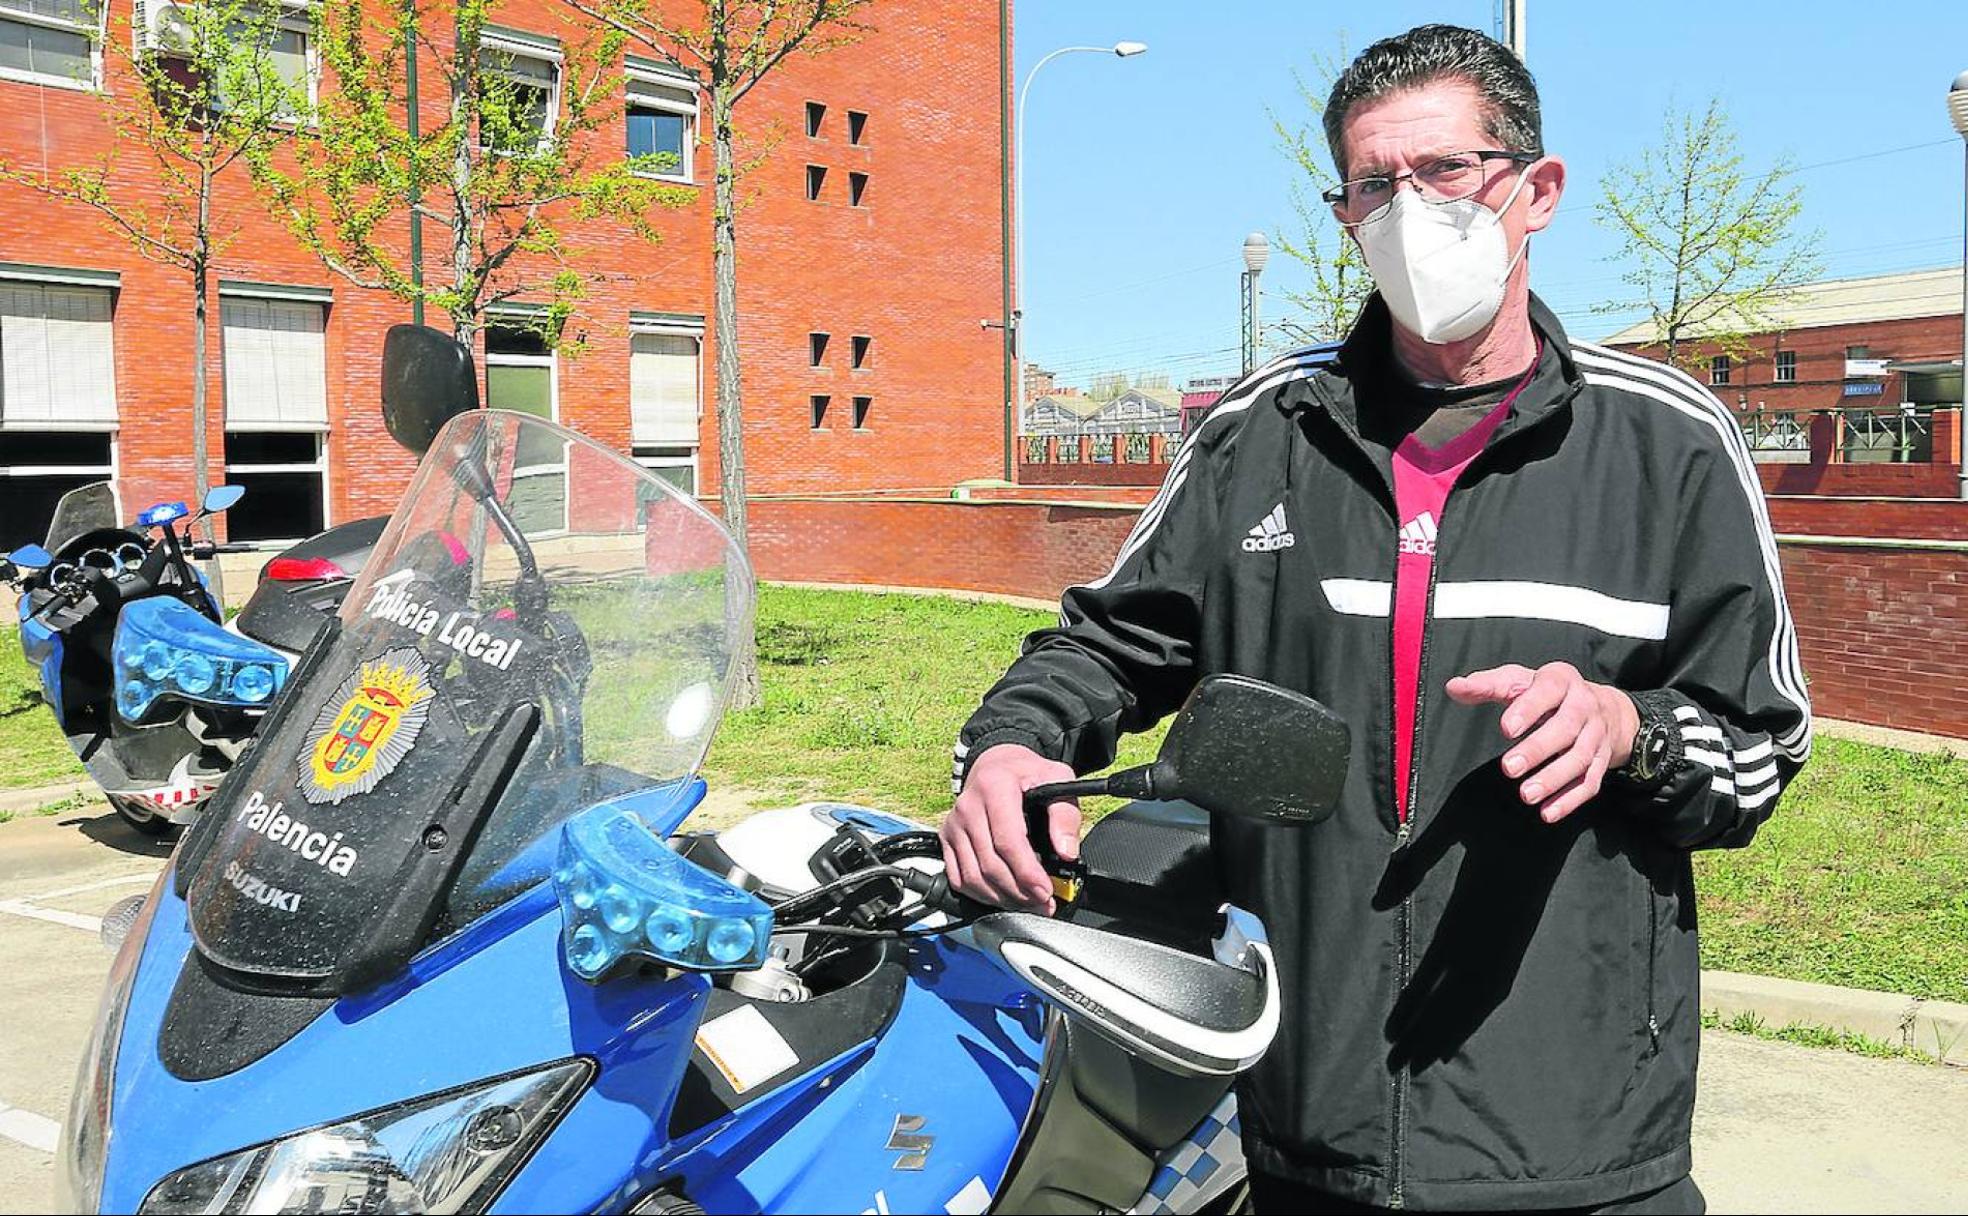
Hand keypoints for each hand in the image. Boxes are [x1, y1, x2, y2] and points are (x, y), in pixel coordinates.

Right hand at [940, 743, 1078, 911]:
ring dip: (1002, 898)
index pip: (1008, 841)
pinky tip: (1003, 897)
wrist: (996, 764)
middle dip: (1019, 891)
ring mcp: (954, 823)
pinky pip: (958, 878)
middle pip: (990, 864)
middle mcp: (968, 806)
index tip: (1046, 891)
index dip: (1027, 872)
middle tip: (1043, 902)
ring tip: (1027, 903)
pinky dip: (980, 895)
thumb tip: (1066, 853)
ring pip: (973, 877)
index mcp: (995, 787)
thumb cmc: (1027, 773)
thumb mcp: (1056, 778)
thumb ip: (1065, 815)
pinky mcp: (947, 837)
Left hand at [1446, 662, 1638, 823]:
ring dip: (1553, 779)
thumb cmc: (1548, 693)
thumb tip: (1454, 687)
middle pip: (1565, 729)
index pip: (1548, 691)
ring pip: (1580, 759)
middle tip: (1509, 768)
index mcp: (1561, 681)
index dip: (1528, 709)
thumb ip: (1488, 685)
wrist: (1607, 708)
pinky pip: (1589, 783)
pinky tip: (1547, 813)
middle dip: (1537, 749)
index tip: (1506, 728)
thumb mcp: (1520, 681)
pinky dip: (1570, 800)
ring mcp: (1596, 736)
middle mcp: (1584, 706)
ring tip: (1526, 794)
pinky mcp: (1602, 762)